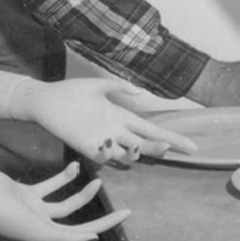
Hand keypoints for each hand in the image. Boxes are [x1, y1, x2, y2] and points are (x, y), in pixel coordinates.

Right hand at [0, 163, 128, 240]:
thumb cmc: (6, 218)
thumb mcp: (39, 232)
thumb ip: (66, 237)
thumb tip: (93, 239)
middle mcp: (42, 231)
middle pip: (80, 230)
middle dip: (103, 223)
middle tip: (126, 214)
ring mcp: (36, 213)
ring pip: (68, 207)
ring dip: (84, 195)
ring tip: (99, 182)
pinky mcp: (30, 195)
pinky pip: (52, 188)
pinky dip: (64, 179)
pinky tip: (75, 168)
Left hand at [22, 76, 199, 166]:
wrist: (47, 101)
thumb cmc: (72, 91)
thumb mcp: (99, 85)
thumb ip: (119, 86)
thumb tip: (141, 92)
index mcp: (122, 116)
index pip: (153, 129)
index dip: (173, 137)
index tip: (192, 146)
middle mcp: (117, 132)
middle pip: (147, 143)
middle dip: (161, 147)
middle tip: (169, 147)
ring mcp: (104, 141)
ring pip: (130, 153)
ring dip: (138, 151)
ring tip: (141, 145)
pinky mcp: (88, 148)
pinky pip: (105, 155)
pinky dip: (109, 151)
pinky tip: (109, 142)